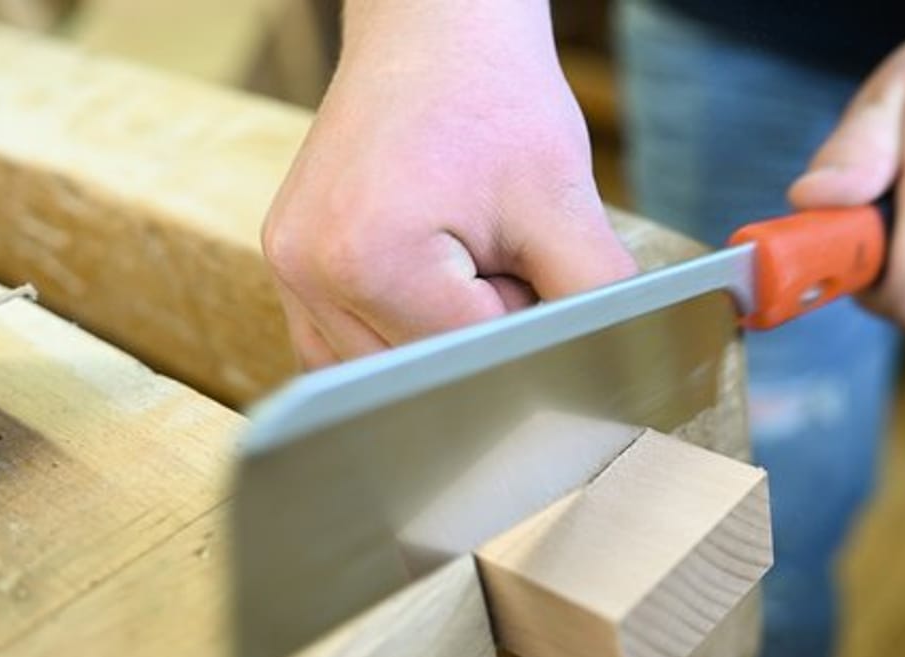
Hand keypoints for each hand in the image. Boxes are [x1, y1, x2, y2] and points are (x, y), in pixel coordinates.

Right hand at [262, 0, 633, 367]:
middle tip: (501, 250)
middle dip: (479, 331)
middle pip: (422, 374)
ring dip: (439, 332)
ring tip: (461, 251)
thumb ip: (593, 297)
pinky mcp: (290, 265)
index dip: (521, 327)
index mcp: (369, 261)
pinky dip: (400, 327)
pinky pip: (348, 343)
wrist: (436, 32)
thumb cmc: (494, 99)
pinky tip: (430, 270)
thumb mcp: (563, 202)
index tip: (538, 274)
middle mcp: (310, 274)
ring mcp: (290, 272)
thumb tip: (615, 367)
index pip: (467, 361)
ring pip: (385, 370)